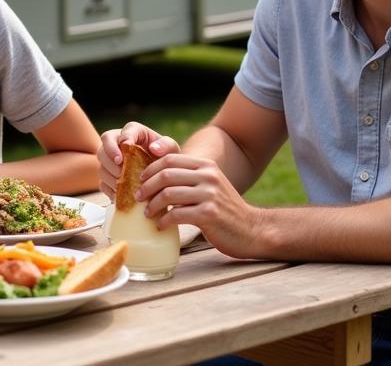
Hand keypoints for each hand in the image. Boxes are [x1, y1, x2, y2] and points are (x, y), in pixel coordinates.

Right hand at [98, 122, 177, 199]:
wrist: (163, 175)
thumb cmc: (166, 158)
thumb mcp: (171, 149)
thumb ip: (166, 145)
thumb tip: (153, 148)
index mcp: (133, 132)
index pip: (122, 133)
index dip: (120, 142)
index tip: (124, 154)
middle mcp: (117, 144)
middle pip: (104, 148)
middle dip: (110, 161)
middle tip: (120, 172)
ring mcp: (111, 162)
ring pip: (101, 167)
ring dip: (109, 176)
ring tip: (122, 185)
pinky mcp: (110, 178)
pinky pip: (103, 184)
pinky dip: (110, 190)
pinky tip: (119, 195)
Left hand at [137, 153, 262, 259]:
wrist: (252, 230)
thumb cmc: (224, 210)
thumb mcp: (209, 185)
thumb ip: (189, 178)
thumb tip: (155, 179)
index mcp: (205, 165)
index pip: (169, 159)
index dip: (150, 169)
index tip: (140, 181)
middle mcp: (207, 175)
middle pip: (165, 174)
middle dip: (146, 186)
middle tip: (138, 197)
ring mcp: (209, 194)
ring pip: (168, 194)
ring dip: (152, 205)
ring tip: (147, 213)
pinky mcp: (209, 214)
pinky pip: (177, 214)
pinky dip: (164, 221)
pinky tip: (160, 226)